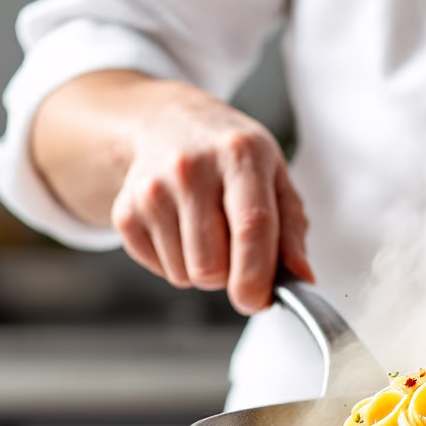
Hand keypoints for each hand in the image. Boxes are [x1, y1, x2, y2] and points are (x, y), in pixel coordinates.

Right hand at [109, 80, 312, 314]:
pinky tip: (181, 229)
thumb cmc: (232, 158)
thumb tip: (300, 278)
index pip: (251, 227)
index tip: (258, 300)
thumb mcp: (276, 178)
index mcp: (240, 155)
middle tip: (235, 249)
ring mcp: (152, 189)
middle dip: (230, 276)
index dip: (256, 276)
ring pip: (184, 274)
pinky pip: (160, 270)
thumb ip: (292, 231)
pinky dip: (176, 264)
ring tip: (207, 231)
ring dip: (202, 270)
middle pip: (211, 265)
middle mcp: (191, 168)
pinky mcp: (125, 211)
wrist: (171, 125)